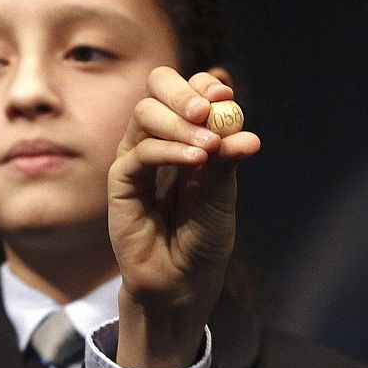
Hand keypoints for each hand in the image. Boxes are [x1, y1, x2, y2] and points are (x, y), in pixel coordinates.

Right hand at [108, 67, 258, 367]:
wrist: (183, 282)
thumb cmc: (204, 238)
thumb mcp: (222, 195)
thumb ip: (226, 161)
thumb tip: (245, 133)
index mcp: (186, 135)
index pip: (188, 91)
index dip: (204, 85)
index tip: (225, 93)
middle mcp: (159, 140)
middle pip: (157, 90)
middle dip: (184, 93)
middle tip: (209, 108)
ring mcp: (137, 159)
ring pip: (144, 115)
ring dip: (179, 123)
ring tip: (209, 147)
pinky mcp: (122, 183)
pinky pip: (139, 153)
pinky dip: (168, 150)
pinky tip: (195, 161)